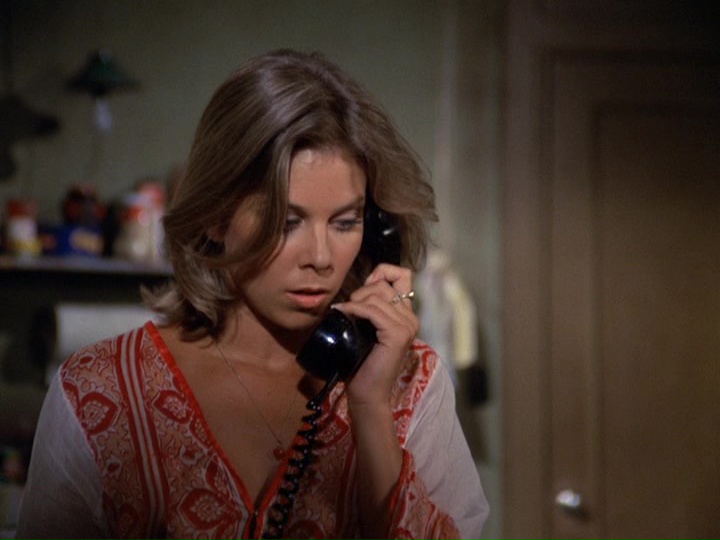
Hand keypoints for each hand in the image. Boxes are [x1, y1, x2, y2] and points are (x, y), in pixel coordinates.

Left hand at [332, 263, 417, 406]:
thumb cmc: (362, 363)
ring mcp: (406, 326)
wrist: (367, 393)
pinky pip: (373, 310)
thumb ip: (370, 309)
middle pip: (385, 285)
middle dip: (362, 291)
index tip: (364, 287)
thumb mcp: (367, 329)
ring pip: (378, 296)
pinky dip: (355, 308)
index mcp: (405, 314)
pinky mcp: (398, 334)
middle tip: (348, 308)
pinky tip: (344, 313)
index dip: (382, 272)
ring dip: (356, 300)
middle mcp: (410, 318)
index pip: (403, 275)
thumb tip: (355, 291)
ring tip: (345, 313)